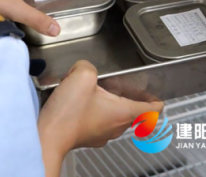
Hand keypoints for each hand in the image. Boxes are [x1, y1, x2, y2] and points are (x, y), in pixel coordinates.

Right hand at [39, 61, 163, 171]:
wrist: (47, 136)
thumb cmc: (69, 112)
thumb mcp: (82, 76)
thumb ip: (88, 66)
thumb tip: (85, 70)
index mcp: (123, 112)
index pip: (151, 110)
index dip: (156, 101)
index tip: (158, 98)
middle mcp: (116, 127)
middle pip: (133, 114)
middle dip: (132, 100)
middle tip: (127, 88)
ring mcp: (101, 135)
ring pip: (115, 119)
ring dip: (111, 106)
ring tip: (99, 93)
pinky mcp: (87, 138)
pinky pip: (98, 123)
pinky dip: (96, 113)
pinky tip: (81, 104)